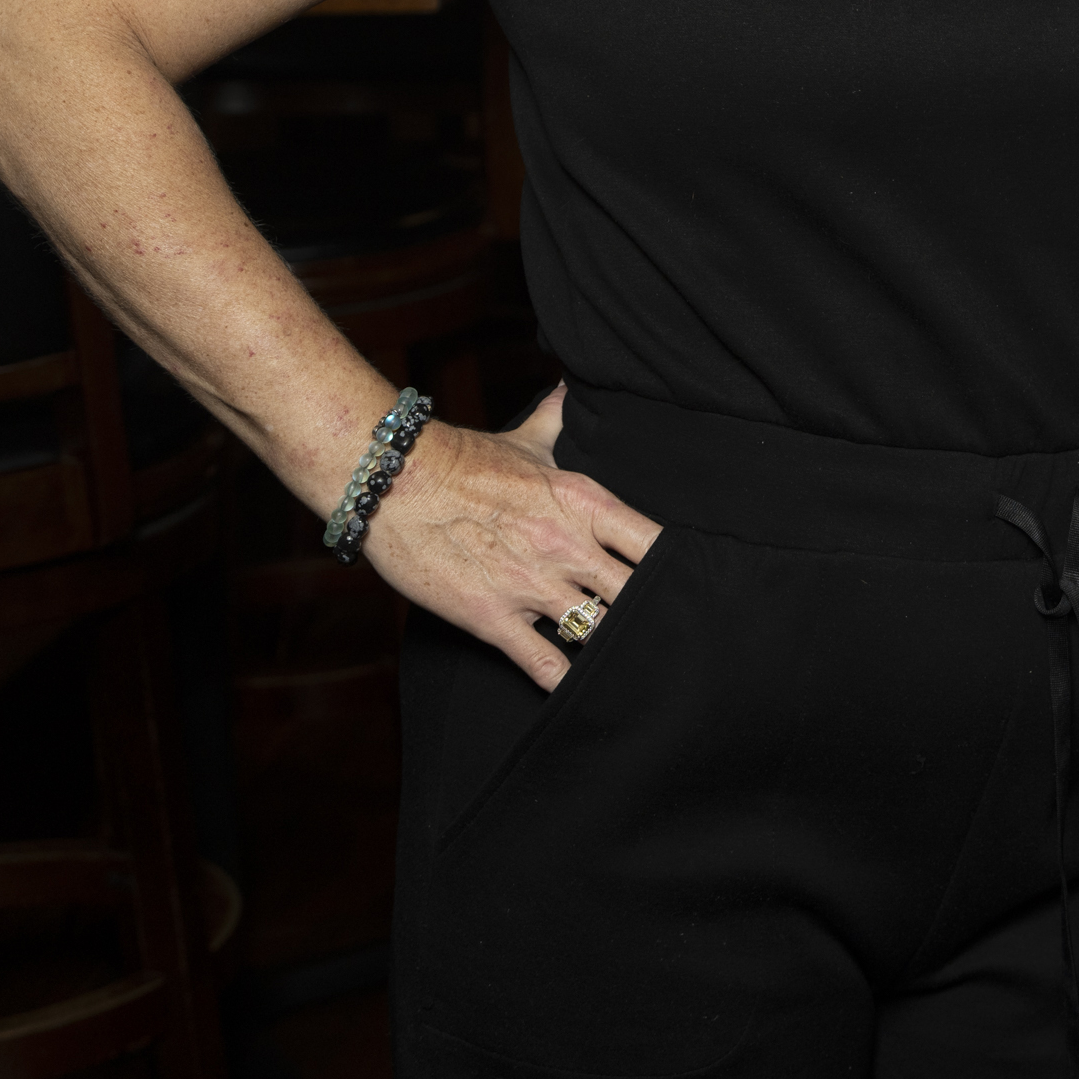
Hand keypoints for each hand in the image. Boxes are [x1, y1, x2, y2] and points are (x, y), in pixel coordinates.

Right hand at [360, 383, 662, 688]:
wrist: (395, 479)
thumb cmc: (462, 459)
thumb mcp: (526, 438)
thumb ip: (559, 419)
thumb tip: (574, 387)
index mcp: (585, 502)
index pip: (655, 544)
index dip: (675, 570)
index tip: (684, 585)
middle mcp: (567, 545)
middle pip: (637, 594)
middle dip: (651, 614)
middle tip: (666, 634)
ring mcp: (531, 585)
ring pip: (599, 631)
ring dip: (613, 648)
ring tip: (629, 663)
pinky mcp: (492, 617)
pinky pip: (544, 664)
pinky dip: (565, 682)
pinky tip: (581, 690)